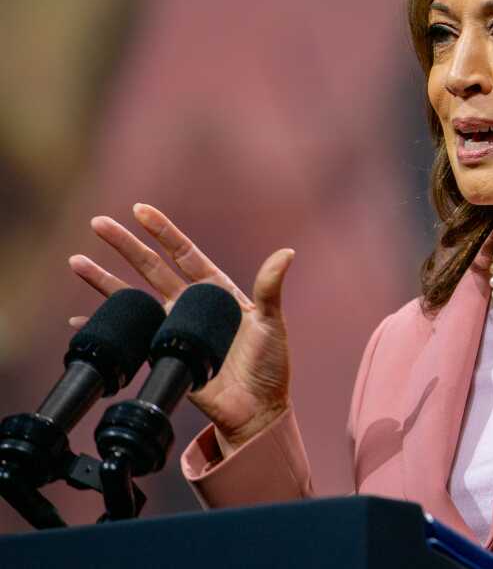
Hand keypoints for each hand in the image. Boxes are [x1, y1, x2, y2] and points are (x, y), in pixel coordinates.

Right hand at [69, 203, 293, 454]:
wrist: (257, 410)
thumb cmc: (270, 366)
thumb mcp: (273, 323)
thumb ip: (272, 288)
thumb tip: (287, 253)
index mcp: (216, 292)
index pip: (185, 255)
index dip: (164, 232)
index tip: (141, 211)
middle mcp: (190, 306)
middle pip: (151, 269)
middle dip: (125, 246)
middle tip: (98, 224)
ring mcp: (173, 330)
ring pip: (132, 297)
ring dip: (104, 281)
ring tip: (77, 261)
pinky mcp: (162, 356)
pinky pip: (127, 338)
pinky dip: (103, 328)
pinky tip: (79, 320)